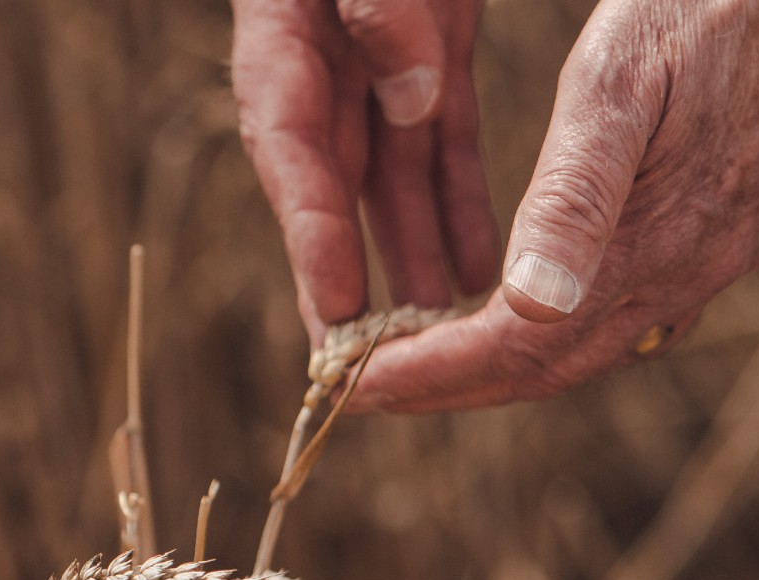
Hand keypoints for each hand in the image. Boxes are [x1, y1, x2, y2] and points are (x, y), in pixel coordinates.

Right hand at [231, 0, 498, 340]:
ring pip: (395, 178)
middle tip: (361, 365)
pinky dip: (461, 204)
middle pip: (332, 186)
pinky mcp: (435, 51)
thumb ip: (377, 7)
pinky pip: (448, 141)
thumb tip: (413, 102)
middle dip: (345, 278)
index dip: (311, 229)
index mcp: (283, 32)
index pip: (290, 145)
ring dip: (412, 257)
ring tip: (435, 337)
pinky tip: (475, 271)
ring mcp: (377, 65)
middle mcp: (322, 64)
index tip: (338, 303)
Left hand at [349, 0, 758, 412]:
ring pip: (597, 347)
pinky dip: (565, 328)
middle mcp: (691, 266)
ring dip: (510, 365)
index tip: (353, 384)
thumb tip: (526, 308)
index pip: (521, 346)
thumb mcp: (616, 79)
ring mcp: (721, 253)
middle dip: (455, 387)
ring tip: (431, 359)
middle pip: (556, 368)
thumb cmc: (705, 4)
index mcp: (652, 239)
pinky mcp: (735, 229)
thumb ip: (574, 196)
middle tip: (365, 387)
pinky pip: (638, 311)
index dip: (432, 375)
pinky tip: (536, 310)